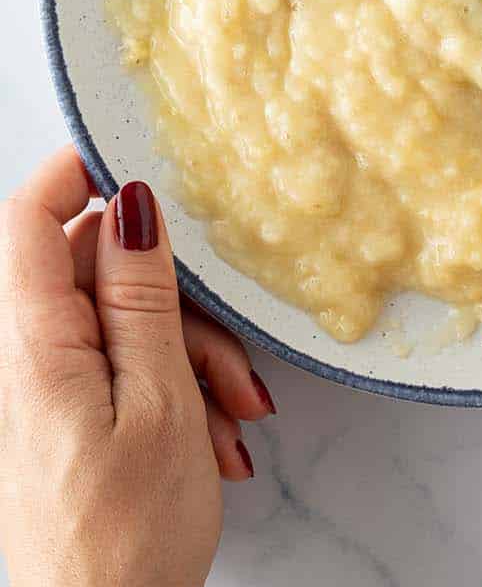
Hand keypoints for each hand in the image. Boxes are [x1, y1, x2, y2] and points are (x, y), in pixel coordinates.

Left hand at [0, 148, 276, 586]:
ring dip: (184, 354)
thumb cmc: (126, 542)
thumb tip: (132, 206)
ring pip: (114, 323)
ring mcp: (38, 394)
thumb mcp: (160, 401)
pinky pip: (112, 370)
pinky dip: (169, 389)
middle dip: (172, 297)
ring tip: (231, 412)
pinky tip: (209, 437)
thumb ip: (141, 296)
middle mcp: (21, 362)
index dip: (78, 175)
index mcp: (33, 346)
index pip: (27, 219)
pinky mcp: (58, 423)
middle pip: (90, 272)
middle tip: (227, 351)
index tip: (141, 167)